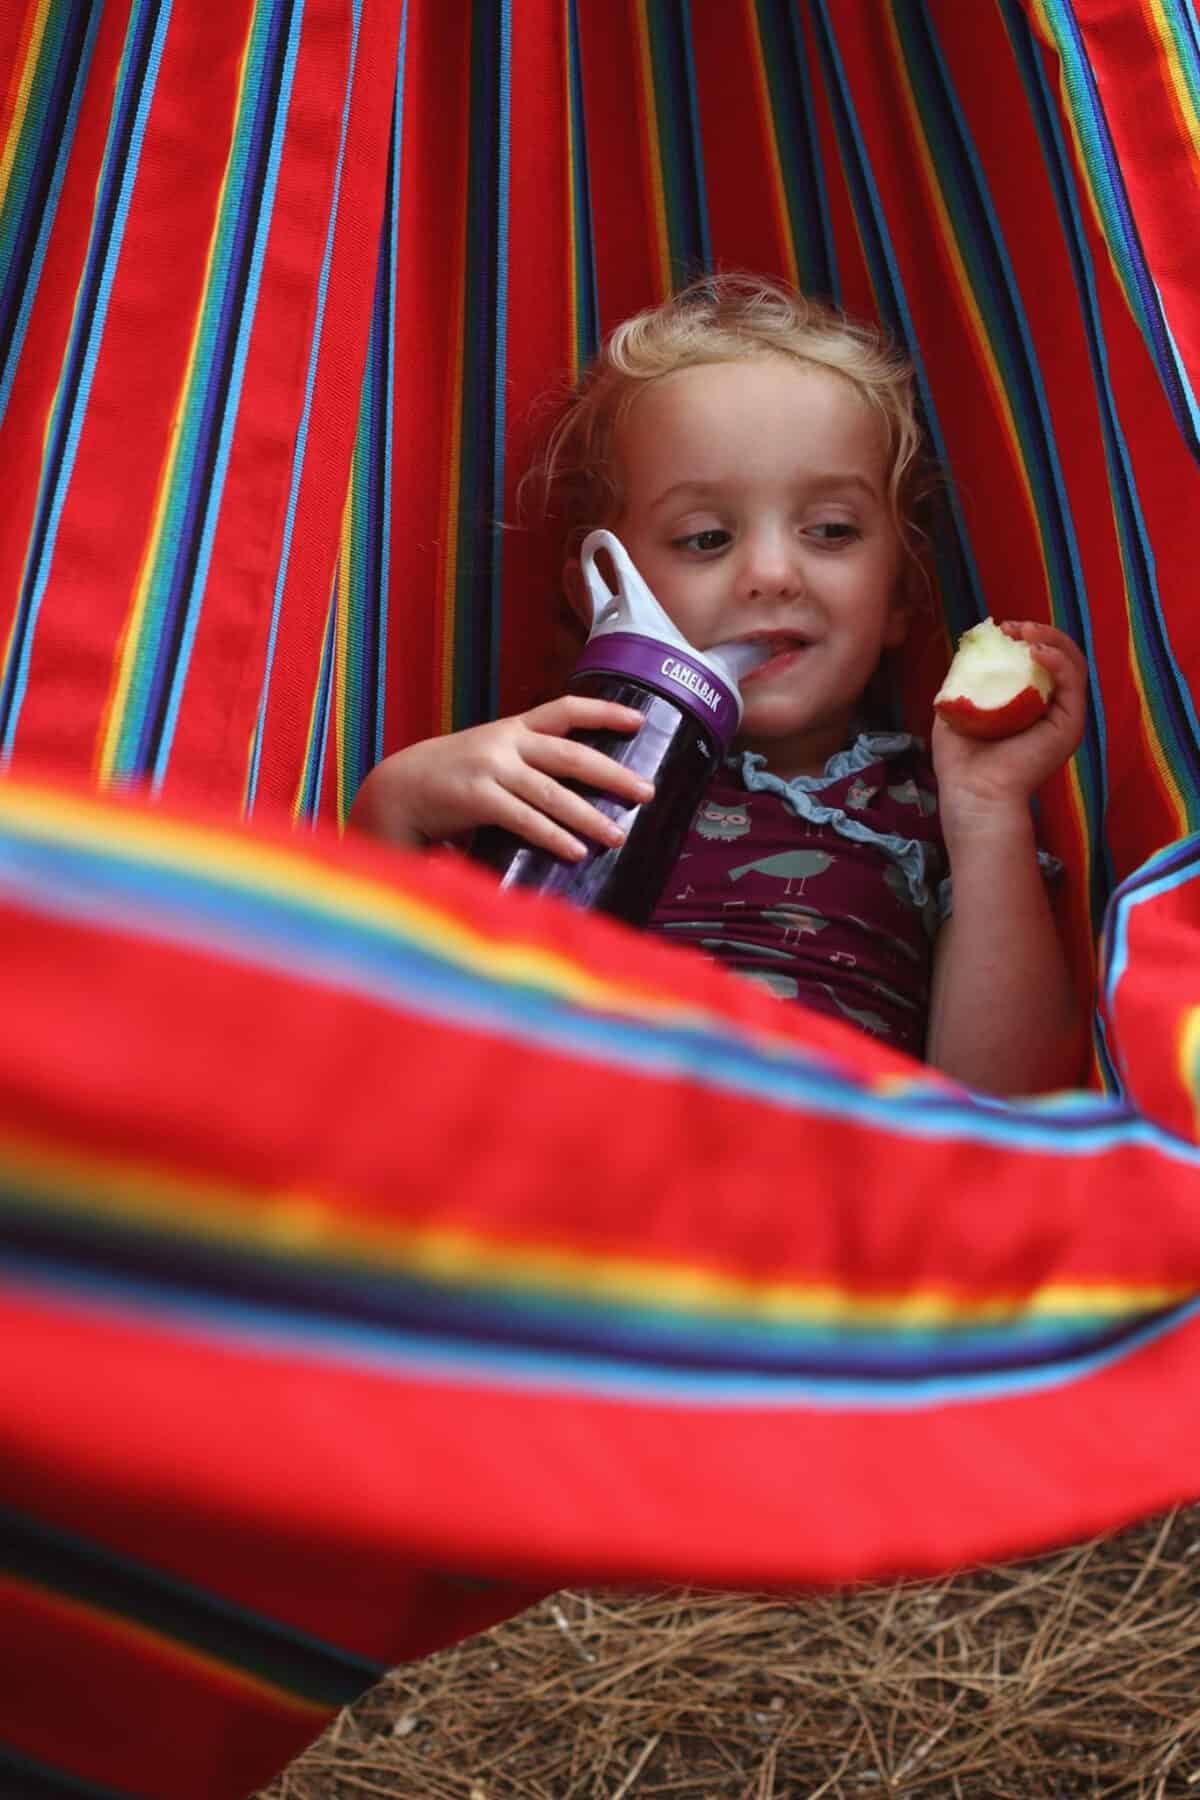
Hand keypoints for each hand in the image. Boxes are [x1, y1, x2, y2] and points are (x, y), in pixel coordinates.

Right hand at [348, 696, 653, 859]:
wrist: (392, 791)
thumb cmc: (445, 782)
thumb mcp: (486, 758)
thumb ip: (522, 766)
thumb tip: (571, 792)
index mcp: (510, 729)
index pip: (565, 710)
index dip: (604, 712)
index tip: (640, 721)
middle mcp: (504, 742)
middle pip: (571, 755)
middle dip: (614, 774)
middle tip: (647, 792)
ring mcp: (490, 768)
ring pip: (553, 793)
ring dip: (590, 816)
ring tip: (618, 835)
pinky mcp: (476, 797)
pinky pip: (525, 819)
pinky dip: (554, 836)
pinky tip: (576, 852)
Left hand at [931, 622, 1086, 843]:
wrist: (973, 791)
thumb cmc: (961, 759)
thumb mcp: (956, 707)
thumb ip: (965, 680)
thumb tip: (969, 649)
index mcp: (1029, 704)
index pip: (1039, 661)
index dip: (1026, 638)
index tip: (1001, 628)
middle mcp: (1051, 708)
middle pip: (1060, 656)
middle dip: (1040, 633)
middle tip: (1013, 627)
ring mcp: (1063, 715)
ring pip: (1072, 663)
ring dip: (1051, 639)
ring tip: (1025, 632)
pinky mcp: (1071, 724)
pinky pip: (1073, 681)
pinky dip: (1058, 659)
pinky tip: (1035, 651)